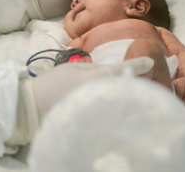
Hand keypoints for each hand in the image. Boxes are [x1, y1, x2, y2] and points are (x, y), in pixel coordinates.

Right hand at [9, 57, 153, 144]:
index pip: (124, 70)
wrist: (33, 107)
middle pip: (126, 88)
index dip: (138, 65)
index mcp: (98, 78)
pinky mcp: (94, 122)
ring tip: (130, 93)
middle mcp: (103, 95)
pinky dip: (114, 109)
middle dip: (135, 84)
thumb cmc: (53, 84)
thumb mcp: (74, 69)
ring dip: (125, 96)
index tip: (151, 62)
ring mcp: (99, 110)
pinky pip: (109, 113)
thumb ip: (96, 68)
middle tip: (141, 80)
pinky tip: (113, 107)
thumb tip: (112, 70)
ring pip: (119, 101)